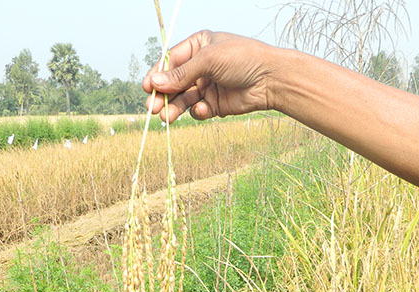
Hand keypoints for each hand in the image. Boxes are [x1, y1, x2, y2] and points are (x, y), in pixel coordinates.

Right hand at [143, 31, 275, 121]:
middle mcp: (201, 66)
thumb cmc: (243, 59)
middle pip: (173, 83)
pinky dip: (198, 112)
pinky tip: (204, 110)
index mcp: (198, 46)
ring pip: (183, 99)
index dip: (157, 75)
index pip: (170, 61)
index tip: (147, 88)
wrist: (271, 79)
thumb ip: (181, 74)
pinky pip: (199, 110)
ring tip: (167, 117)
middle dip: (163, 96)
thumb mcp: (208, 60)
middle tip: (152, 108)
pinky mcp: (215, 104)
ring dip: (175, 108)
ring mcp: (208, 85)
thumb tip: (155, 83)